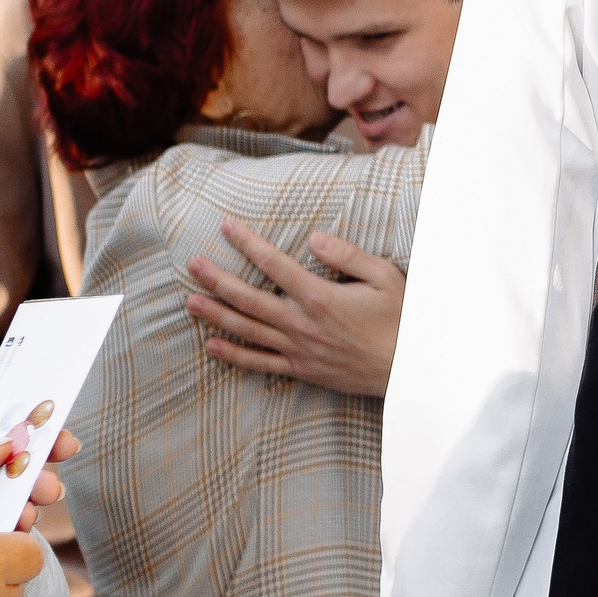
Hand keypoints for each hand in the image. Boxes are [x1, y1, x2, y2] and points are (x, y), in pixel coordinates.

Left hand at [0, 432, 82, 541]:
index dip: (39, 438)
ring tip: (24, 512)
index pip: (7, 444)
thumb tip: (2, 448)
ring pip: (20, 511)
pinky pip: (5, 546)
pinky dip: (15, 539)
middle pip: (23, 478)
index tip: (61, 439)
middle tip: (46, 486)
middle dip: (43, 477)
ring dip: (31, 508)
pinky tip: (10, 535)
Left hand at [188, 218, 405, 396]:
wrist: (408, 370)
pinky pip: (259, 363)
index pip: (274, 264)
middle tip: (192, 264)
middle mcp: (302, 323)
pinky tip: (213, 346)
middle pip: (248, 298)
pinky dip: (234, 355)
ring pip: (247, 330)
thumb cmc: (400, 319)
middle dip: (217, 279)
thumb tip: (315, 236)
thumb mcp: (384, 277)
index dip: (248, 243)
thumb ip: (348, 255)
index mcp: (320, 297)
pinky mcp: (301, 369)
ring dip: (216, 314)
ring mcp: (298, 349)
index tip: (226, 226)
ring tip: (190, 301)